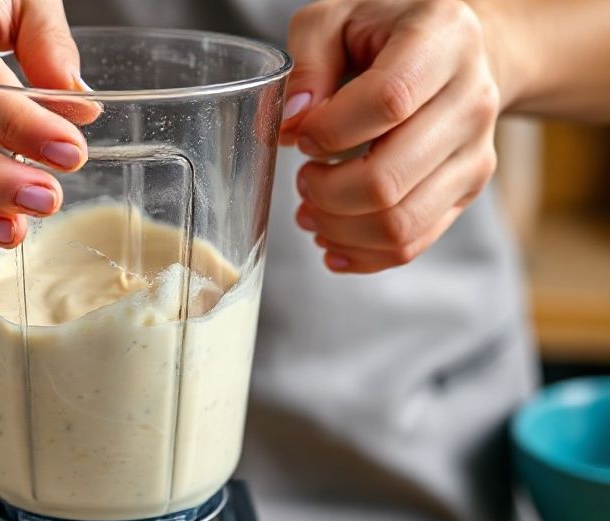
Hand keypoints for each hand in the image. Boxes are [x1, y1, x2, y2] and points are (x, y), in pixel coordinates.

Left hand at [280, 0, 501, 272]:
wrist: (460, 51)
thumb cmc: (385, 31)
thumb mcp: (337, 18)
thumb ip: (306, 61)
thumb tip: (289, 123)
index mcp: (442, 40)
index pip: (388, 102)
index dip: (329, 130)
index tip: (300, 135)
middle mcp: (471, 99)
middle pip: (388, 179)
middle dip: (324, 192)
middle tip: (302, 178)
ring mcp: (475, 152)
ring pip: (398, 223)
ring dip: (338, 227)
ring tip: (311, 208)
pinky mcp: (467, 190)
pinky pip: (412, 243)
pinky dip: (361, 252)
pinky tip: (331, 237)